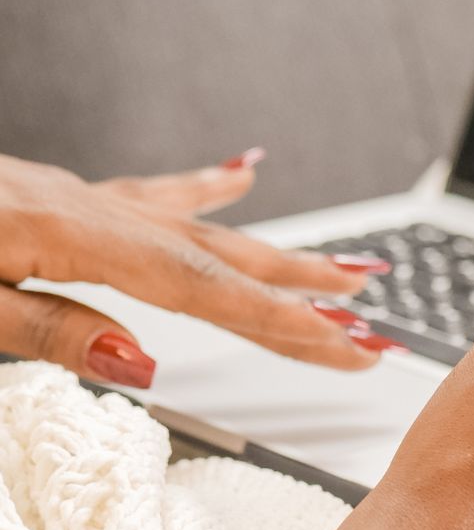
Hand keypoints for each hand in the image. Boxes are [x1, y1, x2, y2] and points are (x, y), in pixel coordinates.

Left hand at [0, 150, 394, 387]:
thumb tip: (139, 357)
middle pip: (223, 253)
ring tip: (341, 261)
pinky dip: (211, 185)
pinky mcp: (72, 198)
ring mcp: (88, 198)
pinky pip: (160, 190)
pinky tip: (246, 172)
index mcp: (73, 236)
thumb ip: (46, 327)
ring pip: (206, 226)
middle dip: (304, 286)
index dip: (284, 321)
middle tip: (371, 304)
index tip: (348, 341)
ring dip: (278, 248)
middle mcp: (95, 210)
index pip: (204, 291)